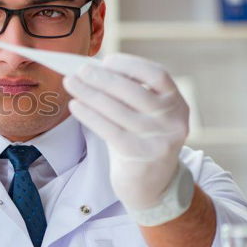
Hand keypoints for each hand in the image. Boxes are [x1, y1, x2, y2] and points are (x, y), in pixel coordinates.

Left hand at [62, 53, 193, 224]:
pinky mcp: (141, 156)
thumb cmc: (140, 140)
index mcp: (176, 102)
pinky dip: (89, 115)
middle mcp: (173, 119)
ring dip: (90, 93)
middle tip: (80, 70)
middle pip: (134, 92)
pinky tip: (75, 105)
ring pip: (117, 110)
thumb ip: (127, 94)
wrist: (152, 185)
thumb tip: (91, 70)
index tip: (106, 60)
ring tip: (70, 83)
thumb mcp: (144, 115)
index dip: (131, 65)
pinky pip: (109, 130)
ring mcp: (159, 139)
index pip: (157, 75)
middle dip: (103, 78)